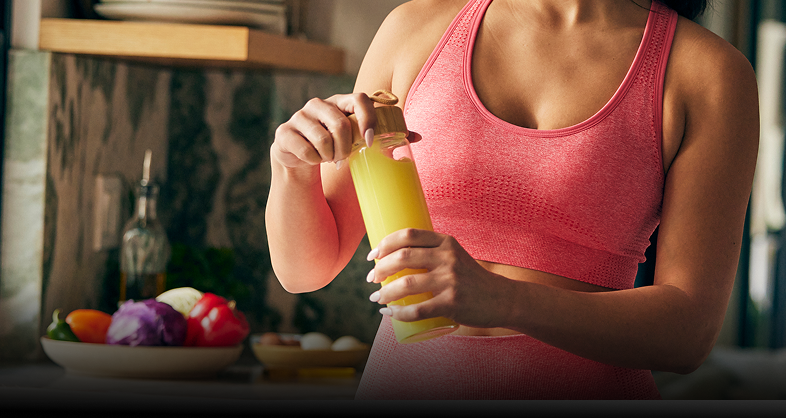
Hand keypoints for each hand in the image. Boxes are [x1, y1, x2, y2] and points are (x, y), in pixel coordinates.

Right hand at [272, 93, 376, 168]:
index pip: (359, 98)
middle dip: (346, 148)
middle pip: (341, 125)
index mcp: (339, 101)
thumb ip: (383, 135)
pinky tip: (313, 159)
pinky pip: (307, 151)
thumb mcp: (356, 138)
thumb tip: (416, 137)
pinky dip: (314, 161)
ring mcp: (299, 116)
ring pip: (323, 140)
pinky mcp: (284, 132)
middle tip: (342, 157)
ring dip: (330, 156)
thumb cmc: (333, 145)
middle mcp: (318, 104)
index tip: (370, 142)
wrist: (299, 156)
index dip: (369, 119)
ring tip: (328, 158)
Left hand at [367, 228, 514, 327]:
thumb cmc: (472, 278)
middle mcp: (448, 257)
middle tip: (372, 278)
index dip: (385, 243)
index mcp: (446, 242)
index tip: (372, 256)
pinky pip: (418, 310)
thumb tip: (394, 258)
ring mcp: (450, 280)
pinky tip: (389, 313)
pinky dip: (399, 314)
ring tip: (377, 298)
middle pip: (402, 257)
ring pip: (406, 284)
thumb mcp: (456, 256)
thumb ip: (432, 253)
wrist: (502, 299)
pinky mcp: (452, 303)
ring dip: (385, 293)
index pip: (409, 234)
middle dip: (380, 269)